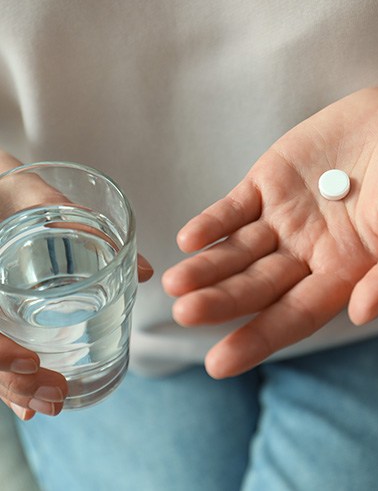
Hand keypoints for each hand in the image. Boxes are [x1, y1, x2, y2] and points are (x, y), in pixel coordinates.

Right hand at [0, 150, 152, 418]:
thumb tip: (144, 272)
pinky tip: (33, 400)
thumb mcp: (41, 201)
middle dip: (13, 384)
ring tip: (54, 404)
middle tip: (56, 400)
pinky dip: (10, 378)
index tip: (32, 363)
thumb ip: (84, 227)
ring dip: (14, 389)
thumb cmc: (11, 192)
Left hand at [163, 85, 377, 377]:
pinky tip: (189, 238)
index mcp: (344, 272)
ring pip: (238, 250)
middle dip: (221, 301)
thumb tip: (363, 314)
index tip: (220, 363)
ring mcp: (284, 218)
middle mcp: (307, 253)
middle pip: (257, 285)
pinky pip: (235, 207)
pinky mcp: (269, 183)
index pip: (294, 315)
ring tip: (176, 283)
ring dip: (207, 267)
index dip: (258, 338)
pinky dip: (213, 222)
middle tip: (185, 314)